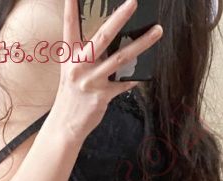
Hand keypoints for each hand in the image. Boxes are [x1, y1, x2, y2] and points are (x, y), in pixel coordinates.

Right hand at [53, 0, 162, 140]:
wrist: (65, 125)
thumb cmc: (71, 95)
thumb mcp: (72, 71)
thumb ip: (86, 56)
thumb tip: (111, 40)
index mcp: (70, 56)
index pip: (70, 26)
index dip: (71, 8)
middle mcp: (79, 65)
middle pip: (103, 37)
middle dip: (119, 18)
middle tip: (133, 2)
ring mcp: (91, 80)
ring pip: (121, 58)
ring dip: (142, 43)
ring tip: (156, 31)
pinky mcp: (102, 96)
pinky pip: (123, 83)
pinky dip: (134, 78)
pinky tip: (145, 72)